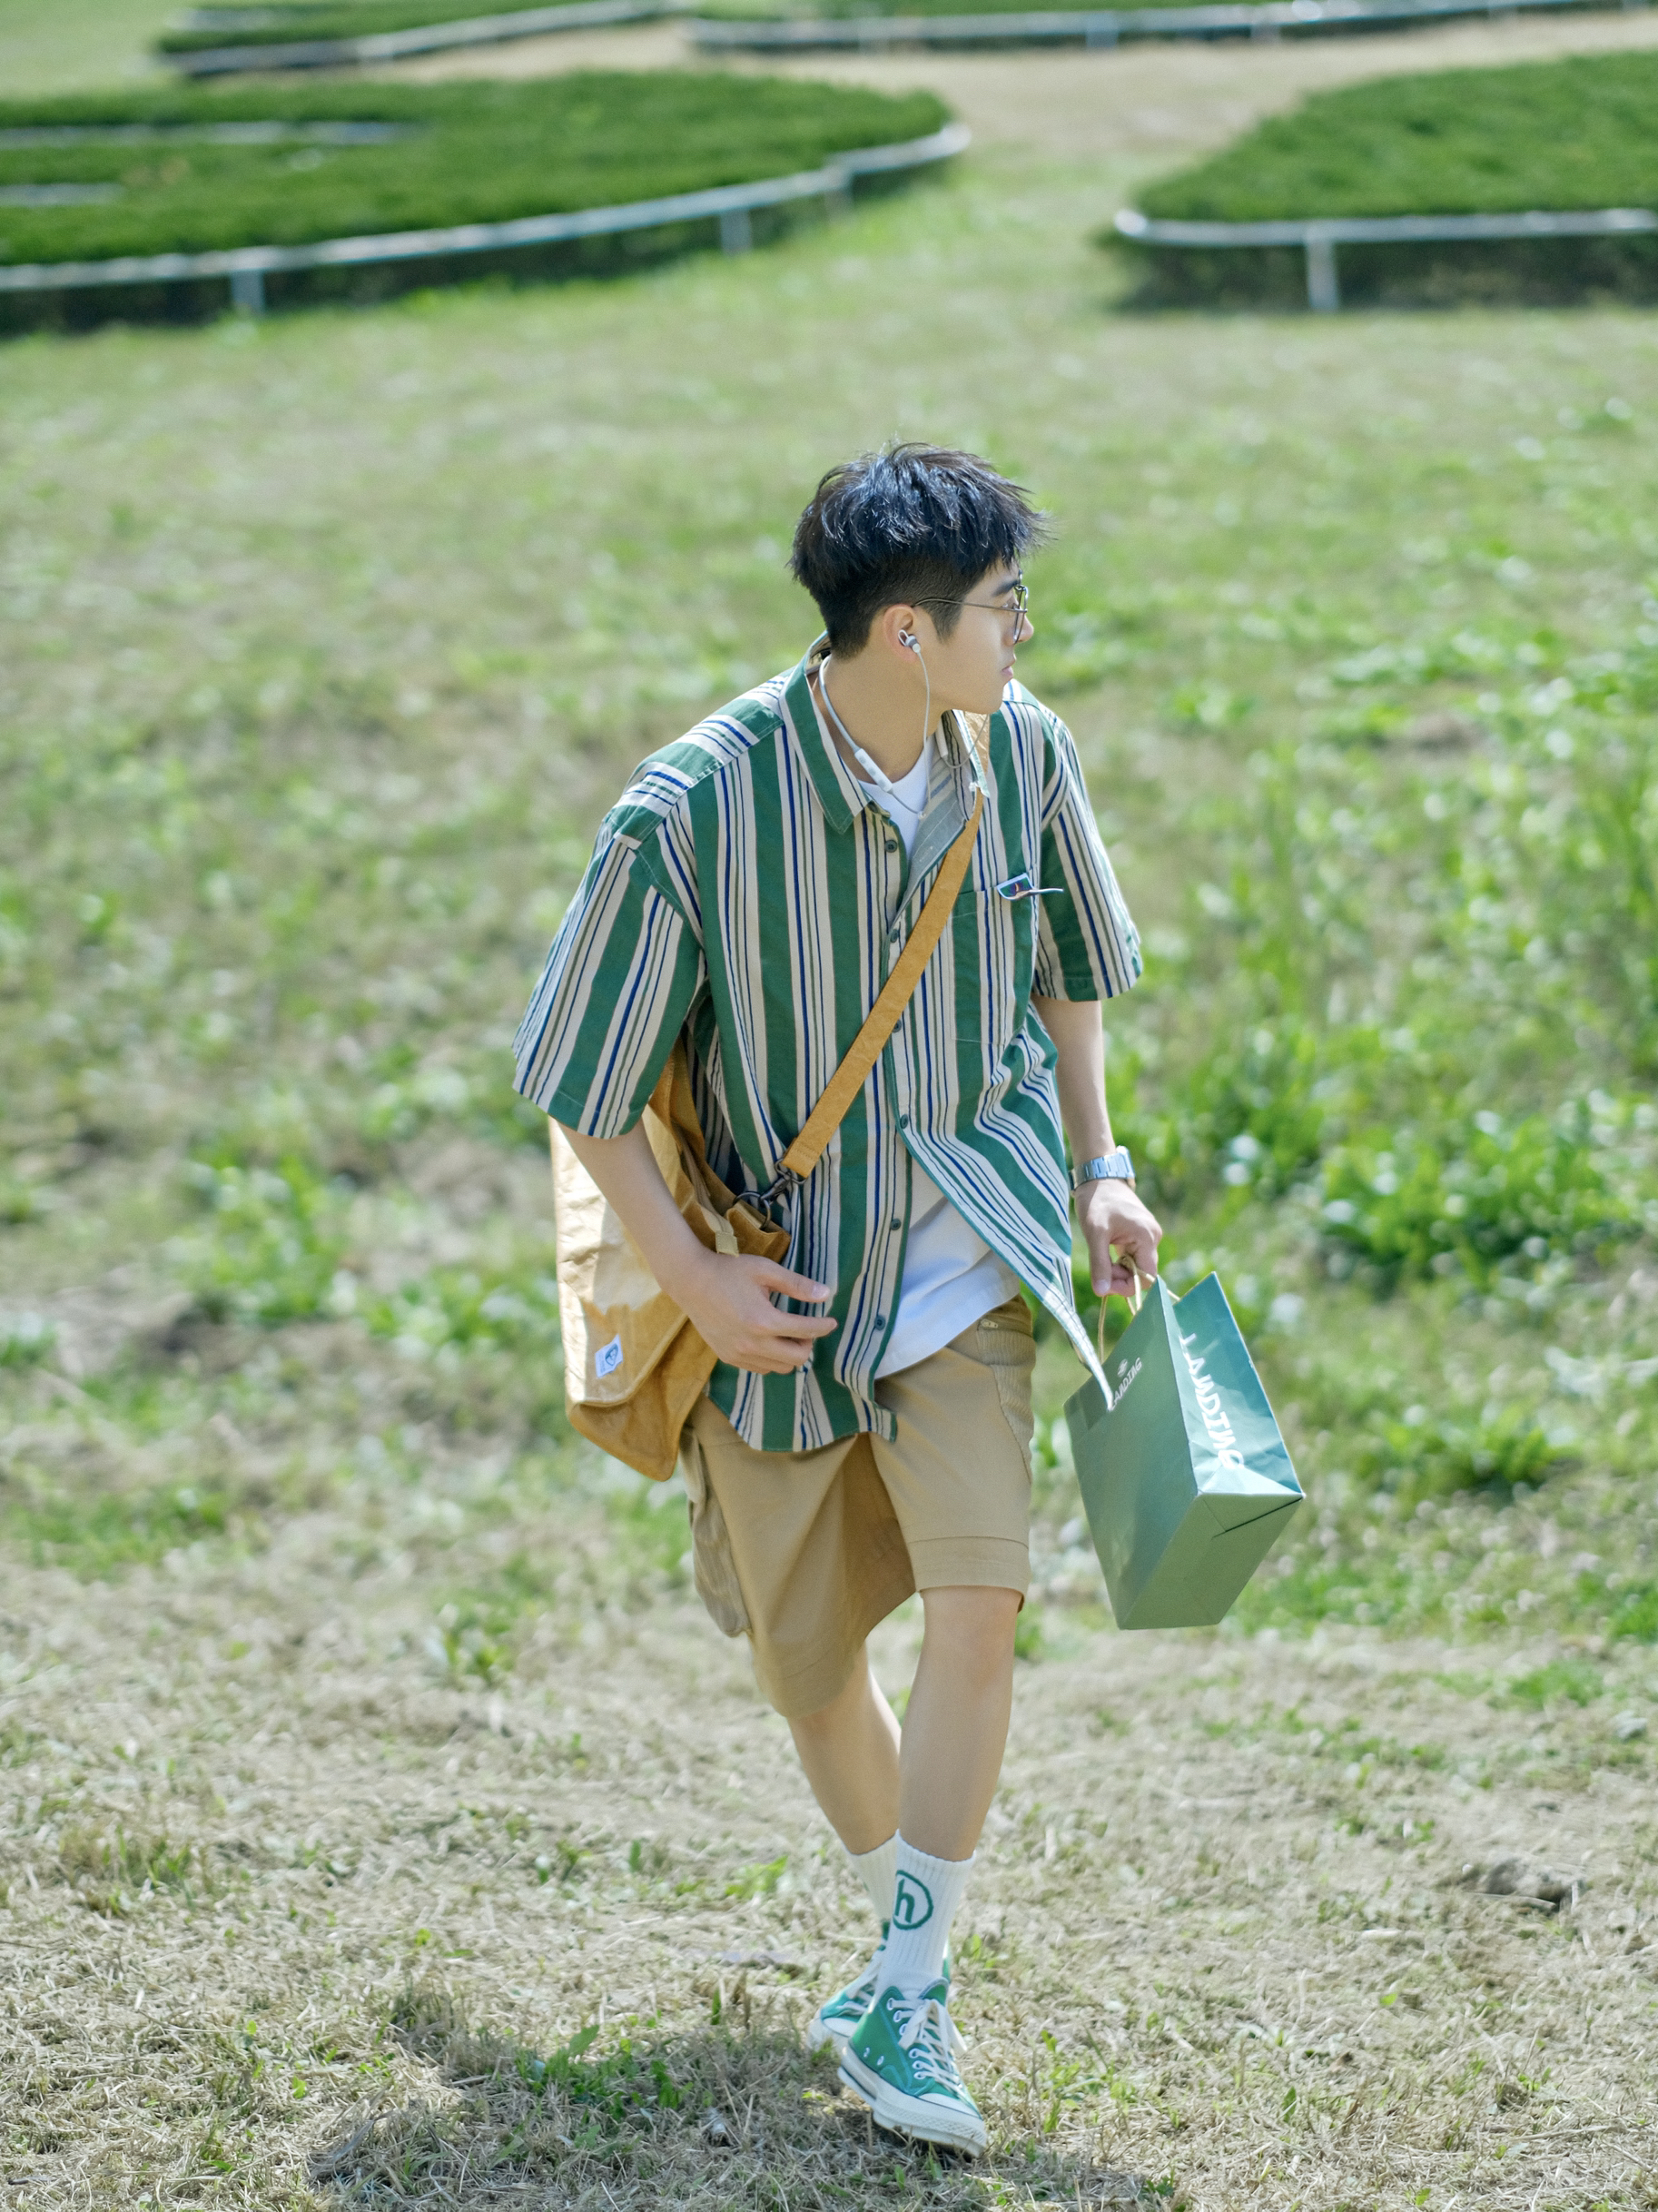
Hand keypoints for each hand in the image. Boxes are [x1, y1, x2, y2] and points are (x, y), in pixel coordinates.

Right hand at [665, 1247, 836, 1375]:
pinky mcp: (728, 1357)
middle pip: (796, 1359)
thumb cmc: (729, 1270)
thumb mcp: (766, 1270)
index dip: (823, 1326)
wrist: (691, 1281)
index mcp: (764, 1321)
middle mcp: (752, 1344)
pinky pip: (760, 1368)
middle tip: (806, 1328)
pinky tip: (767, 1340)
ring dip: (789, 1353)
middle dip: (808, 1344)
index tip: (831, 1322)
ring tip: (786, 1334)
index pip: (806, 1331)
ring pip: (779, 1368)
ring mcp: (738, 1354)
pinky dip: (770, 1358)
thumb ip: (797, 1285)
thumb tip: (826, 1294)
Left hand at [1077, 1179, 1162, 1298]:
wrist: (1099, 1178)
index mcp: (1147, 1237)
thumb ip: (1099, 1264)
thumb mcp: (1094, 1233)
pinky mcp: (1140, 1236)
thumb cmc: (1097, 1202)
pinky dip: (1119, 1262)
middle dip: (1120, 1278)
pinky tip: (1106, 1253)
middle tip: (1099, 1272)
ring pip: (1136, 1267)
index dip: (1127, 1286)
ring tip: (1100, 1258)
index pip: (1147, 1277)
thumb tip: (1101, 1292)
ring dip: (1118, 1271)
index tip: (1105, 1283)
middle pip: (1142, 1274)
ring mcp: (1148, 1237)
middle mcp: (1153, 1238)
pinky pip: (1133, 1258)